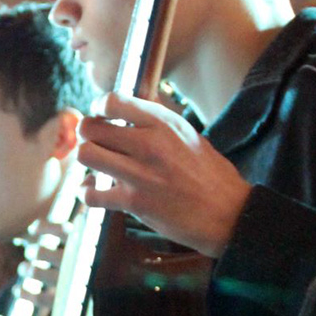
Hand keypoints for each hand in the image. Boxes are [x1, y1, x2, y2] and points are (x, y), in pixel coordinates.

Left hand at [78, 93, 252, 256]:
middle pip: (91, 127)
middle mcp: (149, 144)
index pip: (112, 101)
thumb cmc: (211, 175)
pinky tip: (96, 190)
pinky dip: (88, 192)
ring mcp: (139, 174)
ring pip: (86, 155)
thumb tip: (134, 104)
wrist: (229, 214)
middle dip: (88, 134)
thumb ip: (159, 122)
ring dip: (87, 160)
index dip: (100, 108)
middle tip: (97, 142)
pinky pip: (91, 193)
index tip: (102, 116)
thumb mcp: (190, 135)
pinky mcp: (133, 203)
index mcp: (164, 123)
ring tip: (98, 164)